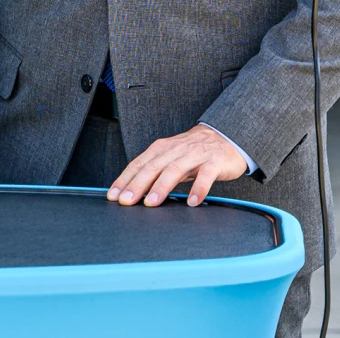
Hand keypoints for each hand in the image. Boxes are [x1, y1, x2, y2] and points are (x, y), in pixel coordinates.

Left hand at [107, 124, 246, 207]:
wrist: (226, 137)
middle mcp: (176, 150)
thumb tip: (133, 191)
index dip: (125, 179)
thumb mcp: (171, 158)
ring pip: (175, 170)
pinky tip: (192, 202)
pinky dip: (198, 188)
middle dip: (137, 184)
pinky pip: (206, 175)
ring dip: (161, 186)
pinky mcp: (214, 162)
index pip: (138, 164)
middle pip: (153, 167)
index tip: (114, 196)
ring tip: (152, 202)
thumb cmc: (193, 151)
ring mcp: (195, 155)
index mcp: (161, 149)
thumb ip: (155, 172)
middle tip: (127, 201)